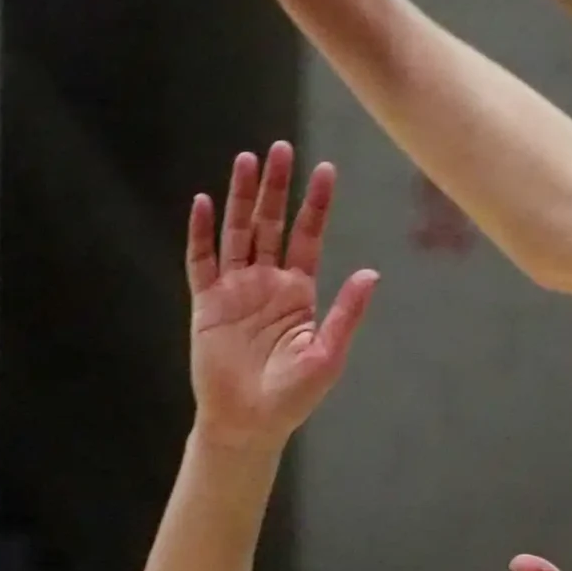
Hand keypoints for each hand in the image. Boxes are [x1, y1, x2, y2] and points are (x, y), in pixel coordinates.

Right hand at [187, 145, 377, 450]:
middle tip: (283, 148)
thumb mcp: (327, 354)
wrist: (250, 422)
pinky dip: (201, 233)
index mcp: (298, 292)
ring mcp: (235, 289)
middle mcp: (266, 282)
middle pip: (271, 223)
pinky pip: (201, 260)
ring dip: (242, 198)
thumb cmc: (293, 395)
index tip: (326, 170)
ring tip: (247, 160)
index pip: (308, 236)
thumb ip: (346, 312)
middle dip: (277, 187)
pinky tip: (204, 203)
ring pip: (238, 232)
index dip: (315, 204)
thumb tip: (370, 273)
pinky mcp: (206, 303)